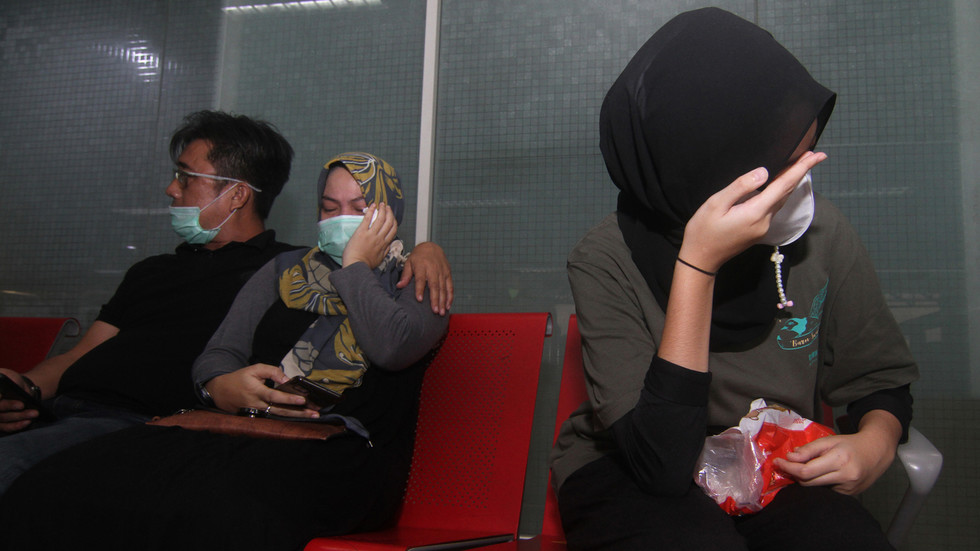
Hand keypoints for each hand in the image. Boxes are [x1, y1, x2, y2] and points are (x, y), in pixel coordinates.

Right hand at [0, 369, 38, 432]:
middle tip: (22, 405)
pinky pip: (7, 427)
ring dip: (19, 416)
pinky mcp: (0, 424)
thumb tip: (1, 394)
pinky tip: (28, 421)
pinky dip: (17, 425)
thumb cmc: (12, 380)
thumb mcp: (9, 376)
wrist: (19, 388)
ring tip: (34, 413)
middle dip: (9, 406)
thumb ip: (6, 380)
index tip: (1, 396)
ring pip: (3, 418)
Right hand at [204, 364, 318, 417]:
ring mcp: (258, 413)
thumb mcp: (254, 369)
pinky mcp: (259, 416)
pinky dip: (288, 417)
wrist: (221, 392)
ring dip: (297, 417)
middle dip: (299, 412)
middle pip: (281, 411)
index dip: (288, 399)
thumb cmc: (239, 379)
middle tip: (315, 413)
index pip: (275, 397)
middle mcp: (258, 405)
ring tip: (313, 416)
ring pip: (279, 416)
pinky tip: (300, 416)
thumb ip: (271, 372)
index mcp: (256, 391)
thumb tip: (287, 379)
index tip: (302, 400)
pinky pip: (275, 417)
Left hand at [342, 203, 396, 269]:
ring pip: (380, 219)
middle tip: (387, 207)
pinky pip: (368, 219)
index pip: (393, 229)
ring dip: (382, 210)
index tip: (392, 216)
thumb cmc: (366, 264)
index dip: (394, 220)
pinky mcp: (361, 232)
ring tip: (382, 204)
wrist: (356, 265)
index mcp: (384, 244)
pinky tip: (373, 206)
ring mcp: (371, 234)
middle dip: (389, 213)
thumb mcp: (380, 258)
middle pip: (388, 222)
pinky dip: (371, 211)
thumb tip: (389, 244)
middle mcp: (380, 237)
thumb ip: (385, 250)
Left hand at [398, 242, 453, 314]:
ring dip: (443, 301)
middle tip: (434, 311)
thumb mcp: (409, 262)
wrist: (431, 246)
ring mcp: (442, 272)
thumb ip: (405, 275)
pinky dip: (450, 296)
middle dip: (435, 299)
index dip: (420, 289)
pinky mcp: (448, 274)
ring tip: (441, 312)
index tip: (419, 299)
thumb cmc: (418, 256)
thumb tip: (399, 286)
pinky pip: (450, 286)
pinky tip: (448, 306)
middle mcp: (433, 269)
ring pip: (443, 288)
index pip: (421, 279)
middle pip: (434, 286)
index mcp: (422, 266)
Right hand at [679, 151, 826, 273]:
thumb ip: (740, 187)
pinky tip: (780, 184)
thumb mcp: (715, 204)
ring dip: (792, 182)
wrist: (701, 259)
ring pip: (782, 200)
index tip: (817, 156)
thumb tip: (763, 172)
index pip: (784, 185)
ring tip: (801, 165)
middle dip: (801, 172)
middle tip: (813, 154)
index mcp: (756, 212)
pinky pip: (774, 206)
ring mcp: (763, 227)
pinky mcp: (758, 230)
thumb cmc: (703, 230)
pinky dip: (781, 192)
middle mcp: (765, 220)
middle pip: (787, 192)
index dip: (801, 169)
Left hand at [773, 410, 900, 494]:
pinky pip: (826, 491)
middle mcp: (845, 476)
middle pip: (809, 482)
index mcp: (839, 460)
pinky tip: (818, 475)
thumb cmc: (850, 444)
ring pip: (816, 488)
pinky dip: (818, 483)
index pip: (806, 471)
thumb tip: (790, 458)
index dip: (788, 468)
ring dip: (805, 479)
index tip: (777, 462)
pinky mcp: (849, 495)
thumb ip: (809, 449)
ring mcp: (848, 488)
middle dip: (793, 474)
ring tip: (801, 468)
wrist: (876, 452)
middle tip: (784, 465)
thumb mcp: (829, 440)